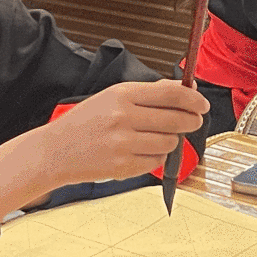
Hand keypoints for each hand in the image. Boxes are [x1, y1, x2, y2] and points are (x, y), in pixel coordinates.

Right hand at [43, 79, 207, 185]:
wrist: (55, 151)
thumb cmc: (84, 122)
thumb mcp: (112, 97)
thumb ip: (148, 93)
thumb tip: (182, 90)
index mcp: (122, 95)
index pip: (170, 93)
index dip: (193, 99)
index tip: (202, 103)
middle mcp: (123, 117)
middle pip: (176, 119)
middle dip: (190, 121)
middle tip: (192, 121)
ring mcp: (123, 144)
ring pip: (170, 142)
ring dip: (171, 140)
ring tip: (156, 137)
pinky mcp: (123, 166)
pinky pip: (157, 162)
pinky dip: (156, 157)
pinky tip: (143, 151)